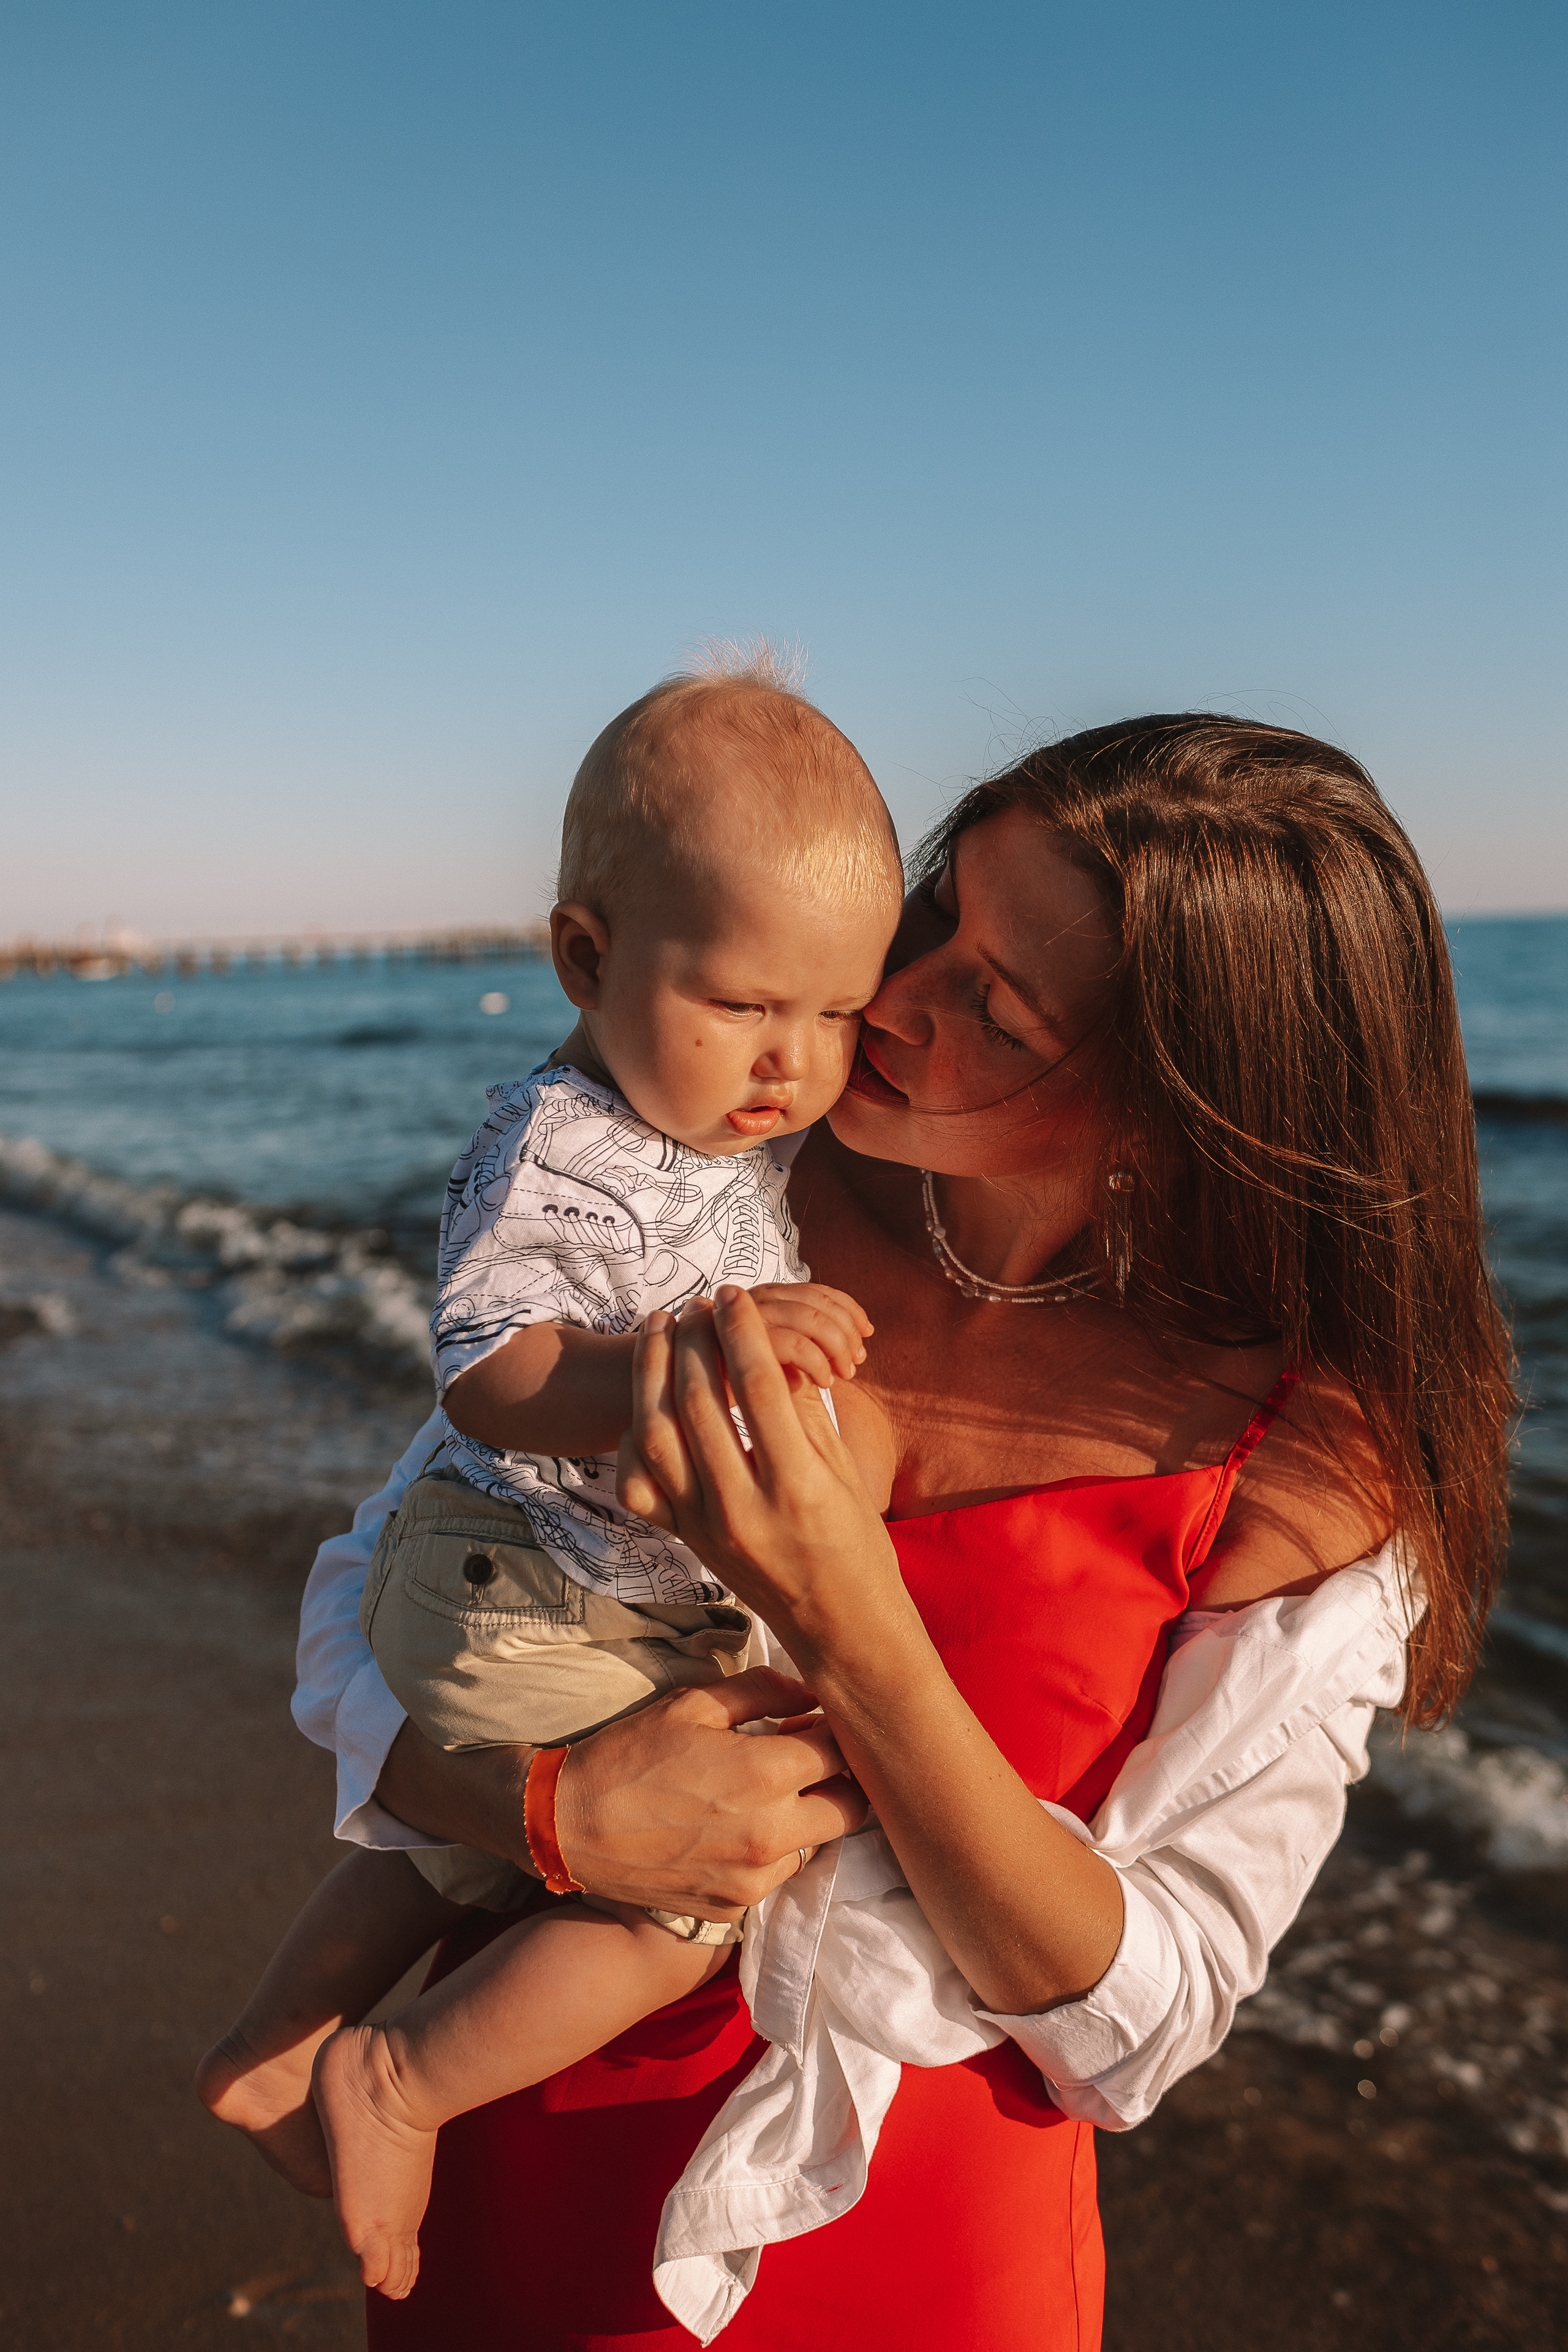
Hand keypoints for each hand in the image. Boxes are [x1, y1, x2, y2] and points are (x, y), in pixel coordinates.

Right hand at [557, 1669, 864, 1914]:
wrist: (569, 1825)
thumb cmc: (629, 1755)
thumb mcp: (693, 1704)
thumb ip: (763, 1690)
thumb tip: (811, 1692)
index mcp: (766, 1774)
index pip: (841, 1750)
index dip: (833, 1730)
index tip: (814, 1722)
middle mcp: (772, 1833)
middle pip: (852, 1807)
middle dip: (842, 1779)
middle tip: (809, 1759)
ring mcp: (755, 1877)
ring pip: (819, 1844)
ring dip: (809, 1817)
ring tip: (769, 1794)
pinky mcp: (736, 1907)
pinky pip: (779, 1874)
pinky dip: (773, 1850)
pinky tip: (738, 1827)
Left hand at [616, 1282, 871, 1522]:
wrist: (840, 1628)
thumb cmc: (856, 1544)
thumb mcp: (844, 1470)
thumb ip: (804, 1407)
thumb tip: (773, 1345)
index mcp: (797, 1486)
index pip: (757, 1386)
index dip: (741, 1329)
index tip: (734, 1294)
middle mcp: (743, 1509)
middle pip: (697, 1401)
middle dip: (694, 1340)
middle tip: (697, 1306)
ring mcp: (704, 1529)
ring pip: (656, 1436)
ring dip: (652, 1373)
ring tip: (661, 1329)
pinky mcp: (685, 1542)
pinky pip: (640, 1484)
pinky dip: (636, 1437)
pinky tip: (648, 1400)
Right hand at [748, 1282, 871, 1386]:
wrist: (701, 1393)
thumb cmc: (746, 1375)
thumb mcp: (783, 1351)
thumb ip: (812, 1340)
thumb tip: (859, 1342)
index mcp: (771, 1296)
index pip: (820, 1292)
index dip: (850, 1310)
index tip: (868, 1331)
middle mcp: (760, 1298)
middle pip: (820, 1304)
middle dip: (848, 1332)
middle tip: (858, 1359)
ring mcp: (751, 1316)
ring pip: (812, 1320)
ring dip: (838, 1348)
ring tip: (845, 1372)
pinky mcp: (745, 1341)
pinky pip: (796, 1346)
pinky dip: (818, 1364)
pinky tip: (824, 1381)